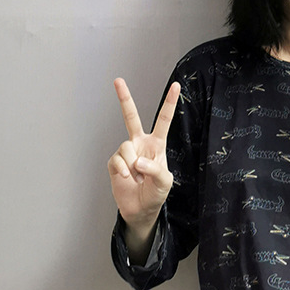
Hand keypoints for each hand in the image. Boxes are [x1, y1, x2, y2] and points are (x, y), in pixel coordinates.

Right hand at [107, 78, 179, 242]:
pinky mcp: (114, 162)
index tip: (176, 85)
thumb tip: (137, 161)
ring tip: (138, 178)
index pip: (164, 119)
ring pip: (126, 148)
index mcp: (157, 144)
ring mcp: (126, 152)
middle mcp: (140, 143)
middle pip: (131, 117)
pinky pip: (117, 161)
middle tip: (118, 80)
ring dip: (133, 167)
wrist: (140, 209)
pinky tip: (127, 179)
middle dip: (124, 98)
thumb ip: (154, 169)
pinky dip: (123, 172)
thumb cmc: (156, 193)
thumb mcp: (165, 182)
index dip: (170, 102)